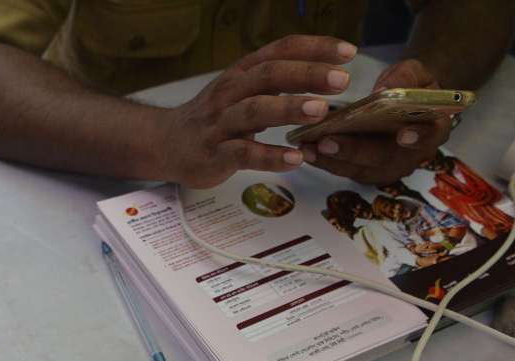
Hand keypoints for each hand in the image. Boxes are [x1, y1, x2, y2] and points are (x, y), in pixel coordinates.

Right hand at [157, 35, 355, 187]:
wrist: (166, 142)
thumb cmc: (214, 117)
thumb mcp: (243, 90)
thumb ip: (278, 82)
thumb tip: (327, 76)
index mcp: (243, 73)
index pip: (280, 50)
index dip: (314, 48)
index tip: (348, 51)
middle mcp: (231, 92)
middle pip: (269, 75)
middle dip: (306, 74)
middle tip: (341, 80)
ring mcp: (221, 123)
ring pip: (254, 110)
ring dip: (288, 108)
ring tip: (320, 111)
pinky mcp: (214, 154)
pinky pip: (243, 154)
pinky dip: (269, 156)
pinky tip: (294, 159)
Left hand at [302, 59, 451, 184]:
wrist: (402, 101)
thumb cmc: (409, 86)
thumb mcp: (414, 72)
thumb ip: (405, 77)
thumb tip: (384, 90)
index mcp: (434, 127)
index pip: (430, 135)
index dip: (418, 137)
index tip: (402, 135)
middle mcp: (413, 154)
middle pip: (385, 157)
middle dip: (355, 151)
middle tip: (327, 141)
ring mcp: (389, 167)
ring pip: (361, 169)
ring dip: (332, 160)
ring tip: (307, 146)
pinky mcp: (367, 172)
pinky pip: (345, 170)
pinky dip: (325, 161)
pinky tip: (306, 149)